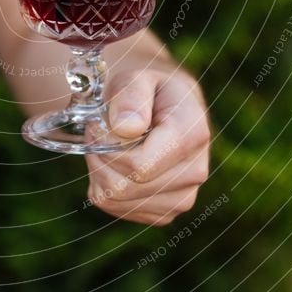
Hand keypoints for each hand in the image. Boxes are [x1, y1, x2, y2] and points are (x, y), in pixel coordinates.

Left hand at [85, 63, 210, 224]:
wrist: (164, 107)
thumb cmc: (147, 90)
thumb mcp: (136, 78)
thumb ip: (130, 96)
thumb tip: (126, 128)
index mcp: (193, 134)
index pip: (139, 166)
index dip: (106, 148)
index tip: (96, 124)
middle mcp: (195, 171)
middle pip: (125, 186)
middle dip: (99, 158)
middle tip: (96, 134)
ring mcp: (182, 197)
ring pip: (118, 200)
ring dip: (99, 172)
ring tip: (107, 145)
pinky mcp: (165, 212)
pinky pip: (117, 209)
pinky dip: (104, 187)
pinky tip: (113, 164)